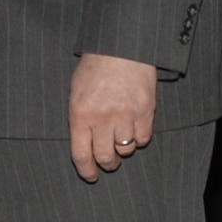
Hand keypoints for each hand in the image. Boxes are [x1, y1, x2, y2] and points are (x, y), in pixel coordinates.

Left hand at [67, 53, 156, 182]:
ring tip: (122, 138)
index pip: (82, 154)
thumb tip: (85, 143)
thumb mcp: (76, 90)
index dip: (87, 170)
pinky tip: (135, 129)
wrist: (122, 46)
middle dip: (107, 164)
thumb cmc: (96, 66)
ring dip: (123, 149)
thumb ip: (80, 117)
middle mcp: (102, 118)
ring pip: (126, 149)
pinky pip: (143, 138)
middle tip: (109, 162)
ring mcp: (126, 115)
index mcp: (81, 114)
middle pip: (105, 157)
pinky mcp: (145, 111)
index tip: (91, 176)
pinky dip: (139, 138)